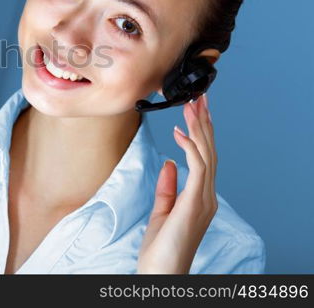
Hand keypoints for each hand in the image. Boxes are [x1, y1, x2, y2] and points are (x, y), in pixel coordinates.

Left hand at [137, 92, 217, 273]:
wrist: (162, 273)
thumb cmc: (161, 249)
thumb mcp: (162, 212)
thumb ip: (168, 187)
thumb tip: (170, 163)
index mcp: (200, 197)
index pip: (204, 158)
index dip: (201, 133)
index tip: (194, 111)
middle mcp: (207, 196)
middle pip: (209, 151)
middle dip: (204, 122)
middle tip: (199, 97)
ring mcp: (204, 200)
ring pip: (206, 154)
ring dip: (199, 127)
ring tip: (192, 104)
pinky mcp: (195, 203)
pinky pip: (198, 168)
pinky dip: (191, 147)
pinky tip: (182, 131)